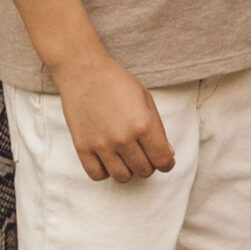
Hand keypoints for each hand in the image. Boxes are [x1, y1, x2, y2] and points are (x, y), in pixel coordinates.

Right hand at [55, 51, 175, 183]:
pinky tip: (108, 159)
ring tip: (125, 156)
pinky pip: (97, 175)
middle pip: (144, 171)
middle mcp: (123, 138)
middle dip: (148, 164)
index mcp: (143, 124)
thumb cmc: (117, 82)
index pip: (163, 161)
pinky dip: (105, 171)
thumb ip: (158, 129)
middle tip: (143, 153)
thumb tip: (167, 155)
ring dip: (128, 170)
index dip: (166, 163)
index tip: (163, 160)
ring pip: (123, 177)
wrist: (84, 72)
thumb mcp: (146, 99)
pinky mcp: (83, 147)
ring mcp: (102, 145)